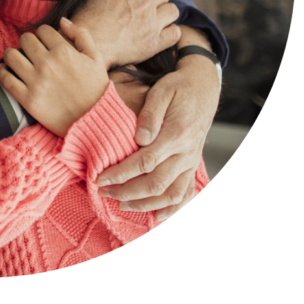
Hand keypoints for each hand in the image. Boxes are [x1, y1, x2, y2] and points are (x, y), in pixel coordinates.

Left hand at [0, 18, 108, 138]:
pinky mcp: (28, 99)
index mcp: (64, 51)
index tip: (45, 43)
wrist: (94, 121)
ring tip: (17, 60)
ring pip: (11, 55)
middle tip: (31, 52)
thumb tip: (62, 20)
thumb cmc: (96, 89)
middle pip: (25, 39)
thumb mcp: (95, 57)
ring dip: (12, 55)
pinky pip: (6, 79)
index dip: (43, 35)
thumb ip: (81, 34)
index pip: (42, 30)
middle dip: (28, 43)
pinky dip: (4, 72)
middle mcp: (48, 64)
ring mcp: (36, 82)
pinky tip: (9, 72)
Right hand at [71, 0, 181, 69]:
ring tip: (158, 19)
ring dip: (166, 13)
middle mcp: (142, 5)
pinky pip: (175, 33)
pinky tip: (162, 35)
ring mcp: (150, 23)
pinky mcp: (154, 43)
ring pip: (173, 10)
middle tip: (149, 6)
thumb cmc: (86, 22)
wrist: (89, 47)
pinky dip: (170, 33)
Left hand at [94, 55, 218, 219]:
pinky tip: (156, 216)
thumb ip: (150, 115)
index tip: (100, 178)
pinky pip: (186, 193)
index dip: (121, 174)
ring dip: (145, 204)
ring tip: (121, 204)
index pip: (145, 162)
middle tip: (103, 192)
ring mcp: (191, 162)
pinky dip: (172, 208)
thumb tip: (139, 138)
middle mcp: (186, 153)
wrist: (203, 87)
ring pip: (171, 194)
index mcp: (176, 134)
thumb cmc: (178, 87)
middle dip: (127, 192)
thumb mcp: (162, 91)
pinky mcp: (192, 165)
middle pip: (156, 183)